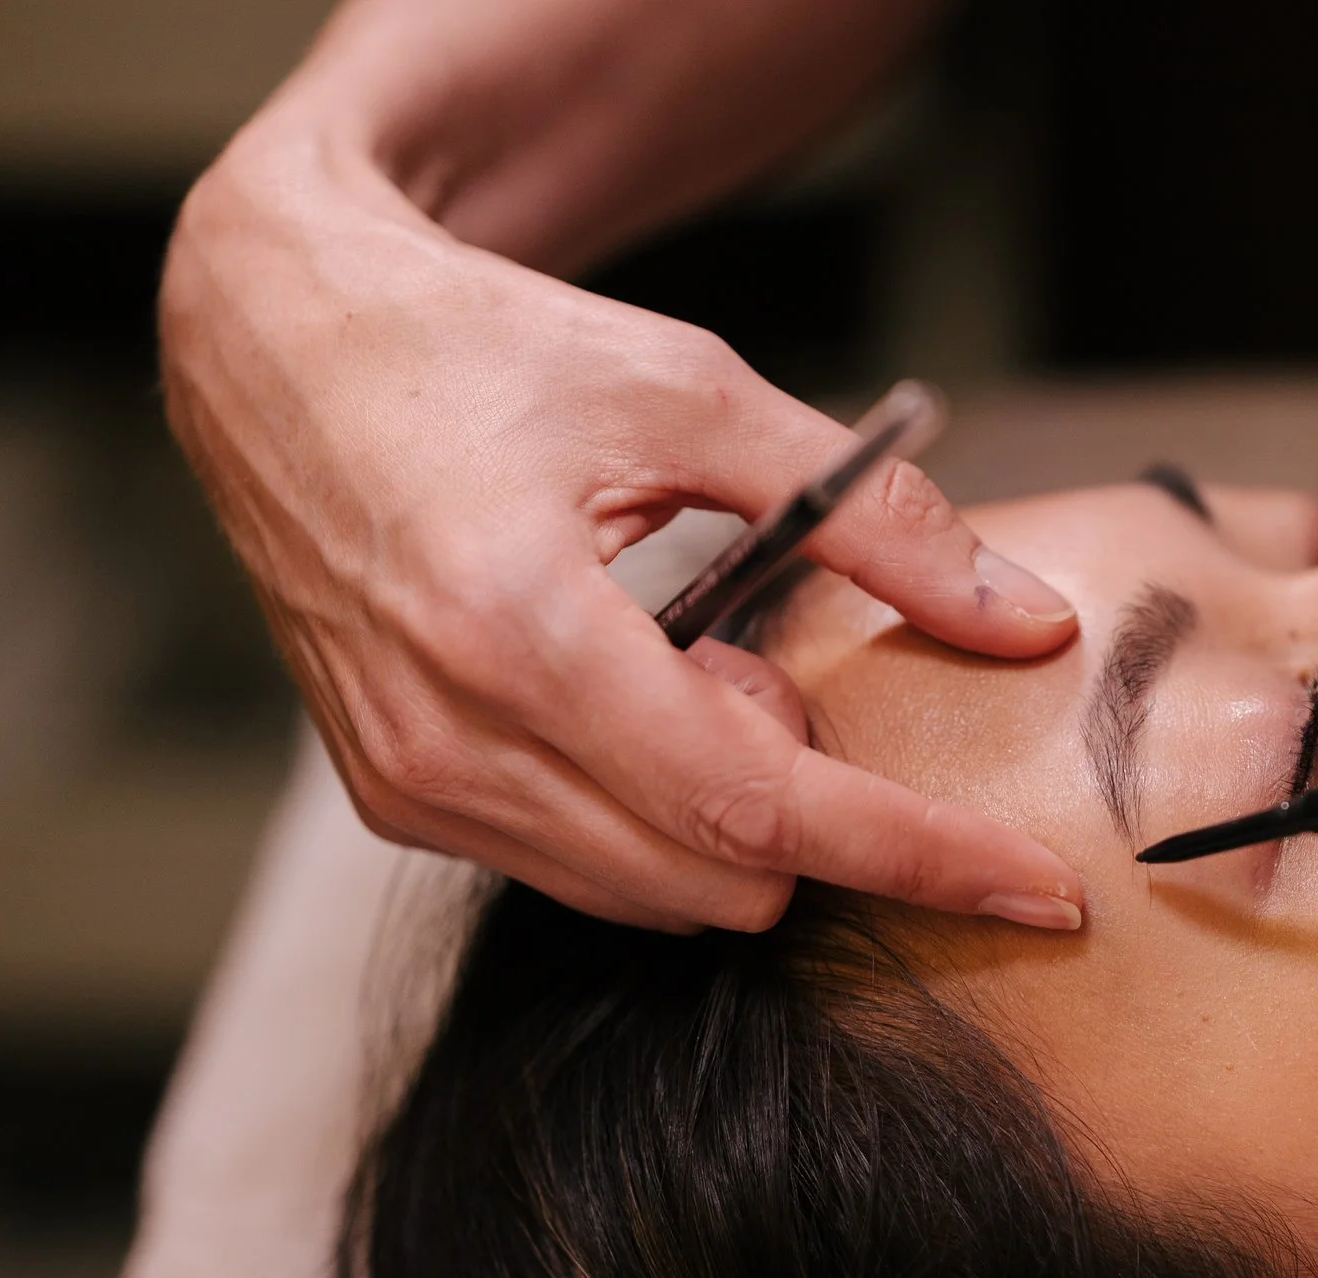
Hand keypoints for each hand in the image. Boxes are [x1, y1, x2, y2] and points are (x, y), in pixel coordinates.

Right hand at [162, 133, 1084, 932]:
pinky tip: (626, 691)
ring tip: (679, 657)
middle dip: (802, 798)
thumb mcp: (698, 391)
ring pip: (659, 897)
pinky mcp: (394, 797)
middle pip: (726, 878)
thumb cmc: (480, 347)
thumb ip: (878, 519)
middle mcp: (450, 737)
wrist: (277, 341)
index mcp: (522, 630)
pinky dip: (653, 809)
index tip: (1039, 896)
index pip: (763, 811)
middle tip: (760, 653)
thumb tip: (1029, 624)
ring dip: (725, 805)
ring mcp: (410, 784)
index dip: (919, 858)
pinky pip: (583, 871)